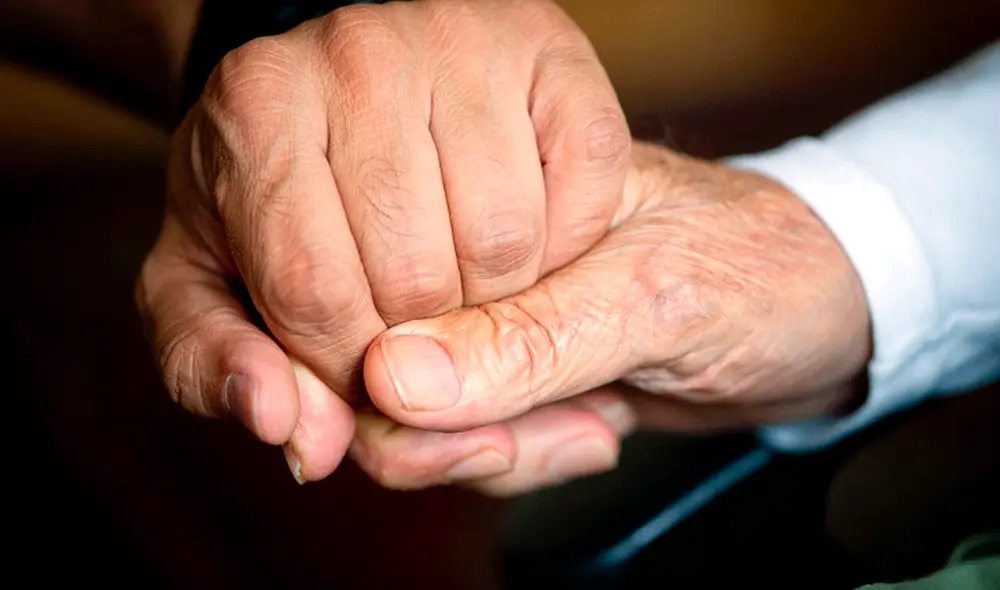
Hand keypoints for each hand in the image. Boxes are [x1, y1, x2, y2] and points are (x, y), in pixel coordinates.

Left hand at [135, 0, 629, 480]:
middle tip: (415, 326)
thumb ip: (223, 369)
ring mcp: (462, 40)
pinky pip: (585, 189)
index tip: (356, 372)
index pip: (311, 294)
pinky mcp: (551, 52)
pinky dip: (567, 245)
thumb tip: (297, 436)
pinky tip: (525, 240)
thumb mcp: (214, 288)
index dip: (345, 372)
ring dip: (499, 302)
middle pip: (414, 277)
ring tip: (463, 282)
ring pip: (505, 241)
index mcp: (254, 105)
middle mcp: (357, 50)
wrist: (363, 103)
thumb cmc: (285, 206)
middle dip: (424, 344)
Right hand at [349, 142, 871, 495]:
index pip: (373, 276)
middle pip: (372, 360)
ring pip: (415, 417)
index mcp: (497, 177)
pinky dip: (527, 459)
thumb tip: (396, 376)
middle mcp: (473, 245)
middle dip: (448, 432)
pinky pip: (471, 442)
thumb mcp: (656, 297)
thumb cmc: (759, 267)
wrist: (822, 314)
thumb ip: (532, 339)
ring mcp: (490, 316)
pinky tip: (595, 428)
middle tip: (530, 437)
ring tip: (591, 423)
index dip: (370, 369)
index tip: (432, 426)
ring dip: (500, 451)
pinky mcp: (514, 372)